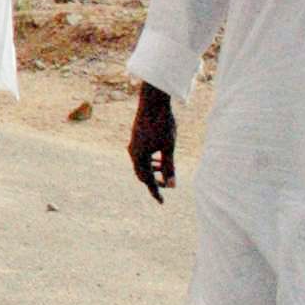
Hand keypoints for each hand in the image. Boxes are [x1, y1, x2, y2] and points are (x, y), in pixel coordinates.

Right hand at [130, 85, 176, 203]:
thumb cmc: (163, 124)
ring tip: (164, 171)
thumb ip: (169, 167)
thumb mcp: (169, 148)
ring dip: (152, 171)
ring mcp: (133, 145)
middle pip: (141, 174)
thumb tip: (172, 185)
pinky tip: (159, 158)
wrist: (152, 101)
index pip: (147, 180)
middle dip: (153, 182)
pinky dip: (149, 161)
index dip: (155, 192)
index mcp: (139, 156)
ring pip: (141, 164)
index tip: (162, 202)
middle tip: (166, 187)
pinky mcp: (136, 138)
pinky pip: (140, 156)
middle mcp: (133, 151)